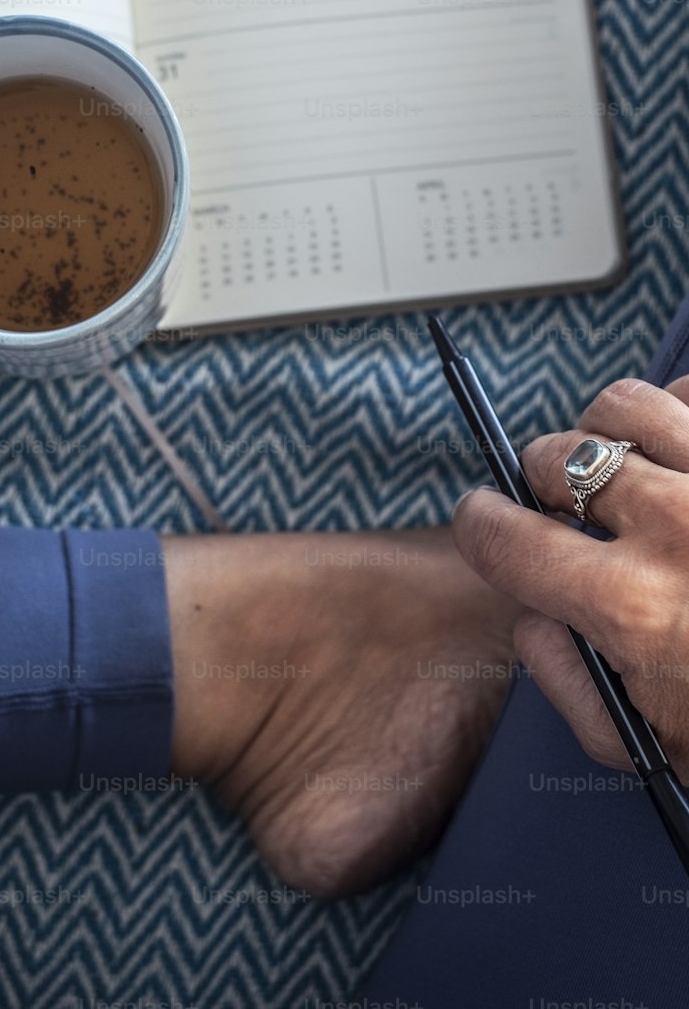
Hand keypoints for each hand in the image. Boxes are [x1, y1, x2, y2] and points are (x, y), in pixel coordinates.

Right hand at [453, 376, 688, 780]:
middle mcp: (677, 530)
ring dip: (607, 434)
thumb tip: (531, 612)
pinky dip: (680, 415)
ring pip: (624, 406)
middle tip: (562, 504)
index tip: (485, 520)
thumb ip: (571, 678)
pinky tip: (685, 453)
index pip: (504, 535)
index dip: (481, 526)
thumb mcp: (655, 742)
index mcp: (632, 607)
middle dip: (543, 479)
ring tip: (623, 465)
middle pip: (557, 458)